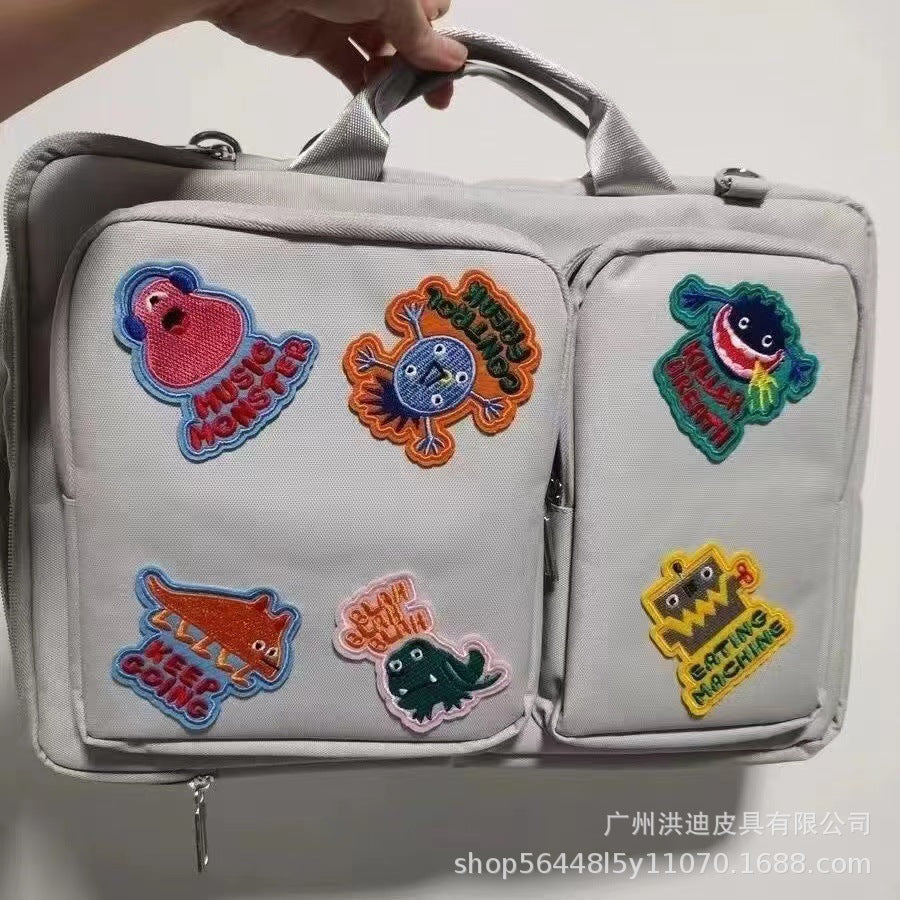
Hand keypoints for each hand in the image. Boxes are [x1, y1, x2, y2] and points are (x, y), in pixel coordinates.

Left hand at [203, 0, 465, 107]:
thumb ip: (418, 30)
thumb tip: (452, 57)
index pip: (432, 7)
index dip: (441, 37)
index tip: (448, 68)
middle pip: (409, 34)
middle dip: (423, 64)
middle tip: (436, 99)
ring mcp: (344, 15)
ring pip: (381, 54)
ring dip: (393, 78)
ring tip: (394, 94)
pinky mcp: (317, 42)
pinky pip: (349, 69)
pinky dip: (363, 88)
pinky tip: (374, 104)